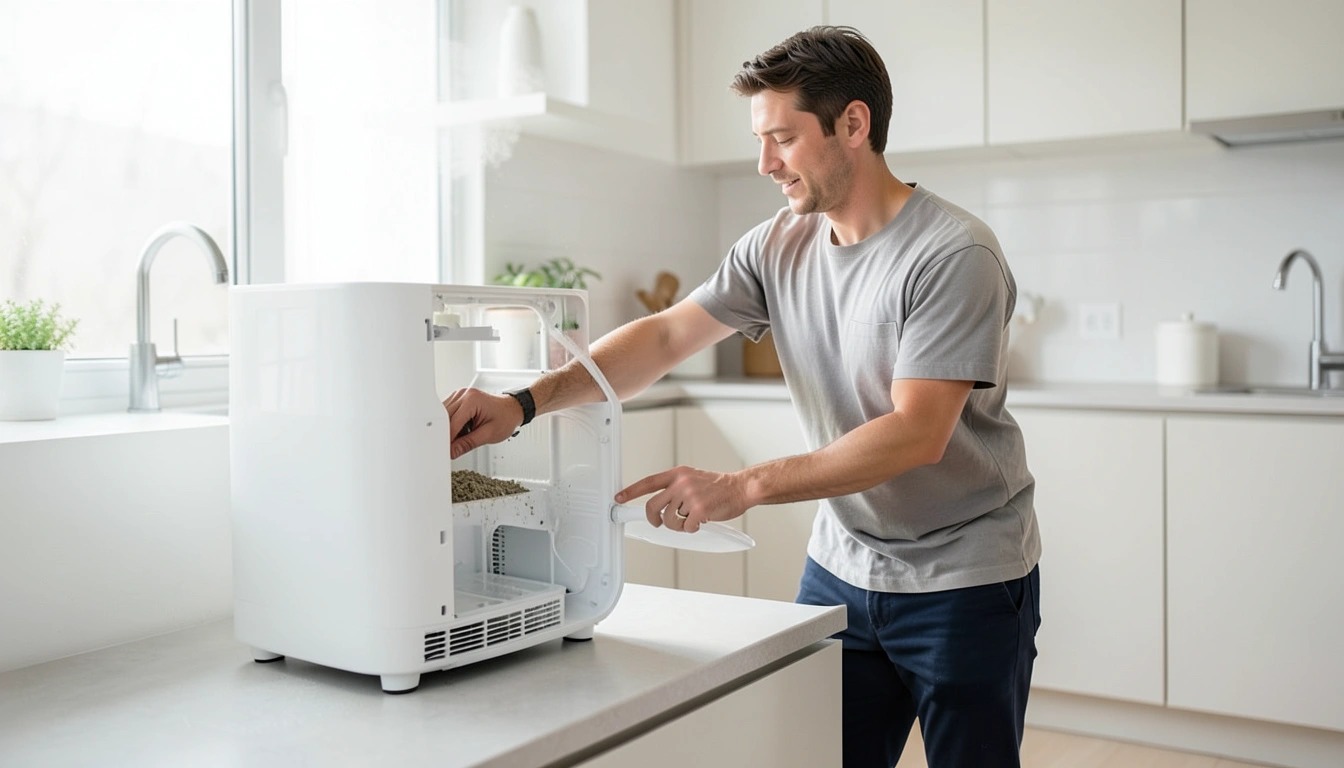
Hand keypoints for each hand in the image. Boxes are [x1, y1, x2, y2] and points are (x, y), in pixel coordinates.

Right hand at [443, 388, 523, 458]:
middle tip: (450, 449)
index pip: (452, 422)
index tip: (446, 451)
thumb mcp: (488, 434)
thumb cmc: (506, 418)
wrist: (513, 409)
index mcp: (472, 400)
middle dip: (445, 434)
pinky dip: (451, 425)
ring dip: (448, 429)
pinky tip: (461, 430)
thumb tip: (452, 451)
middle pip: (444, 418)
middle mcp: (464, 394)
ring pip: (444, 416)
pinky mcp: (459, 400)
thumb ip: (468, 443)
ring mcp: (460, 395)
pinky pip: (448, 414)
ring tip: (462, 437)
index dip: (448, 439)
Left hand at [614, 466, 749, 532]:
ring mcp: (690, 496)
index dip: (631, 491)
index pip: (648, 482)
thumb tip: (662, 505)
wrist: (741, 488)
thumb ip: (677, 488)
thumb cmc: (719, 487)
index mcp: (678, 474)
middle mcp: (681, 483)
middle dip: (654, 519)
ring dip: (679, 526)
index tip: (619, 497)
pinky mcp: (699, 509)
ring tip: (690, 520)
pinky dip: (692, 529)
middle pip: (653, 506)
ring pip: (669, 520)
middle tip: (659, 523)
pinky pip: (686, 527)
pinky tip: (701, 522)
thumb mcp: (694, 479)